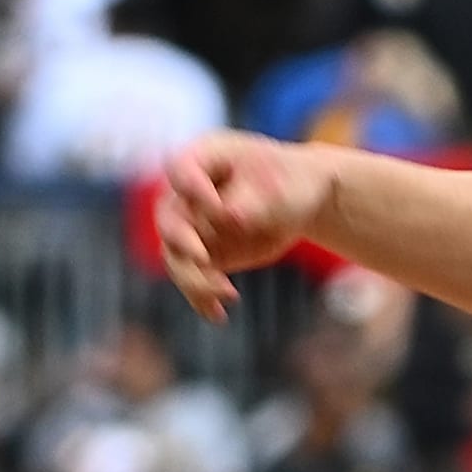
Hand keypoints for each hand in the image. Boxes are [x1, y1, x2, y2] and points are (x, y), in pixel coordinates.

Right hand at [155, 131, 340, 321]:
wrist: (301, 201)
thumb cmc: (292, 182)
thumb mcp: (281, 188)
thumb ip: (252, 202)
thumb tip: (228, 217)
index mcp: (203, 157)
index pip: (181, 170)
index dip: (191, 188)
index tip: (215, 206)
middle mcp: (187, 193)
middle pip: (169, 218)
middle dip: (182, 240)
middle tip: (201, 258)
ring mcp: (191, 224)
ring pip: (177, 256)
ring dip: (195, 278)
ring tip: (227, 294)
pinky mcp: (202, 253)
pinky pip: (192, 278)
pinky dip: (202, 297)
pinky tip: (217, 314)